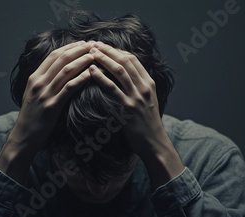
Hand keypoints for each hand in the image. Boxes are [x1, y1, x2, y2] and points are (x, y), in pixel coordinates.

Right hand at [0, 41, 94, 183]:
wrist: (24, 138)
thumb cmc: (32, 118)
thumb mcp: (33, 95)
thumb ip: (44, 82)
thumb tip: (58, 72)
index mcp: (34, 78)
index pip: (53, 55)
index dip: (69, 47)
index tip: (83, 43)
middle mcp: (38, 83)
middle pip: (61, 59)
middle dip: (79, 50)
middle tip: (93, 46)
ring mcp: (44, 94)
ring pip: (66, 71)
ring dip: (82, 61)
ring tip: (95, 57)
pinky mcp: (51, 106)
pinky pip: (68, 88)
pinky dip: (81, 79)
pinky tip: (91, 74)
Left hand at [88, 42, 184, 187]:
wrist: (154, 143)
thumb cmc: (147, 124)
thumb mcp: (148, 101)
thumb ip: (138, 88)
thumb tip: (124, 77)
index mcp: (149, 83)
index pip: (132, 59)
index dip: (117, 50)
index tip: (103, 46)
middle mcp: (144, 87)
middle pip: (125, 61)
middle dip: (108, 50)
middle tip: (94, 45)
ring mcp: (137, 97)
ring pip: (119, 71)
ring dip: (103, 59)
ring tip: (90, 53)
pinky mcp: (128, 108)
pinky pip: (113, 89)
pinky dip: (101, 77)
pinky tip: (91, 71)